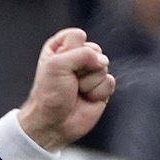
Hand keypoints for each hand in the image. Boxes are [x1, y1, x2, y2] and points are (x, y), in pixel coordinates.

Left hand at [19, 26, 115, 151]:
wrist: (54, 124)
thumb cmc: (50, 95)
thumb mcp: (57, 65)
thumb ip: (82, 53)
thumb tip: (103, 60)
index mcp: (60, 48)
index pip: (77, 35)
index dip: (72, 50)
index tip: (59, 65)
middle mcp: (76, 58)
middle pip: (94, 49)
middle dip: (83, 67)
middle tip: (70, 81)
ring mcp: (90, 73)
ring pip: (104, 65)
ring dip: (89, 82)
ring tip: (77, 91)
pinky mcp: (101, 88)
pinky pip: (109, 81)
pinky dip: (98, 92)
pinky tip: (87, 99)